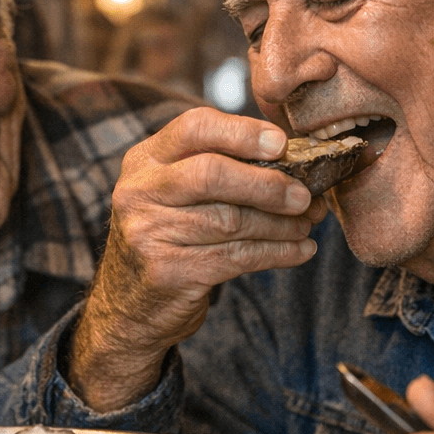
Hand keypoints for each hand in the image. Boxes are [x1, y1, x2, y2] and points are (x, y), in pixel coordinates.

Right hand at [68, 107, 328, 409]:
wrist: (127, 306)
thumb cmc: (168, 237)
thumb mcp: (175, 194)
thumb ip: (218, 169)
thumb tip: (294, 160)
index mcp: (144, 160)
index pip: (194, 127)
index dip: (242, 132)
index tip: (282, 144)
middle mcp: (139, 191)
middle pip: (212, 173)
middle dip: (267, 184)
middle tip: (305, 195)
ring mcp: (149, 232)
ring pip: (230, 220)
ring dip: (280, 224)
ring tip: (306, 225)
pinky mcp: (167, 271)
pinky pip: (236, 257)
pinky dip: (277, 253)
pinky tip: (300, 250)